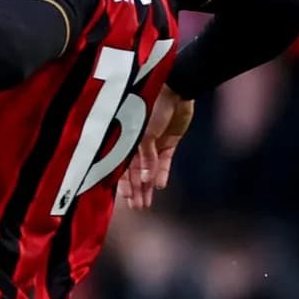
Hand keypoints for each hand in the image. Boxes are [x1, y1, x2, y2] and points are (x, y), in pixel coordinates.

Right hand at [118, 88, 193, 209]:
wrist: (176, 90)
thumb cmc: (152, 107)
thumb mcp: (143, 133)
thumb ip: (145, 157)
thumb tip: (145, 180)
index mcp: (126, 141)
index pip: (122, 168)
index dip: (125, 184)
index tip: (127, 200)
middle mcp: (138, 145)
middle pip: (135, 173)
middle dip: (136, 191)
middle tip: (138, 208)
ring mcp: (154, 144)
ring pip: (149, 171)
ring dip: (148, 187)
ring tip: (147, 204)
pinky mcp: (169, 142)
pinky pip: (164, 162)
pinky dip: (162, 173)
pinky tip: (161, 186)